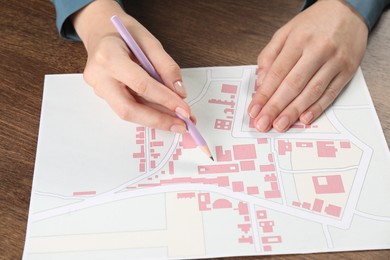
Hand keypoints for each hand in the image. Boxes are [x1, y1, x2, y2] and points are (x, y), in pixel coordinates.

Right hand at [72, 0, 189, 132]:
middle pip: (128, 109)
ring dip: (156, 120)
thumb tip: (180, 93)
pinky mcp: (104, 96)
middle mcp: (99, 77)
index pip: (141, 84)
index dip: (165, 99)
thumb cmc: (124, 33)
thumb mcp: (149, 40)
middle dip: (158, 120)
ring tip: (178, 122)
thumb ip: (166, 65)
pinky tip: (165, 114)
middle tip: (182, 125)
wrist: (100, 32)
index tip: (185, 109)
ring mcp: (98, 89)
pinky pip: (128, 108)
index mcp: (109, 57)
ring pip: (128, 113)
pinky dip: (149, 113)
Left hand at [247, 0, 367, 131]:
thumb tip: (261, 81)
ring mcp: (335, 61)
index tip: (254, 110)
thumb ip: (270, 55)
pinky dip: (317, 108)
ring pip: (311, 91)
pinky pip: (331, 93)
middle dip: (275, 107)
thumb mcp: (286, 31)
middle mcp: (318, 50)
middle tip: (263, 123)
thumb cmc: (315, 22)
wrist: (349, 10)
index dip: (264, 95)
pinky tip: (305, 119)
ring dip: (294, 112)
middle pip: (292, 85)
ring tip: (280, 125)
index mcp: (299, 40)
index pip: (276, 73)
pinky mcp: (348, 71)